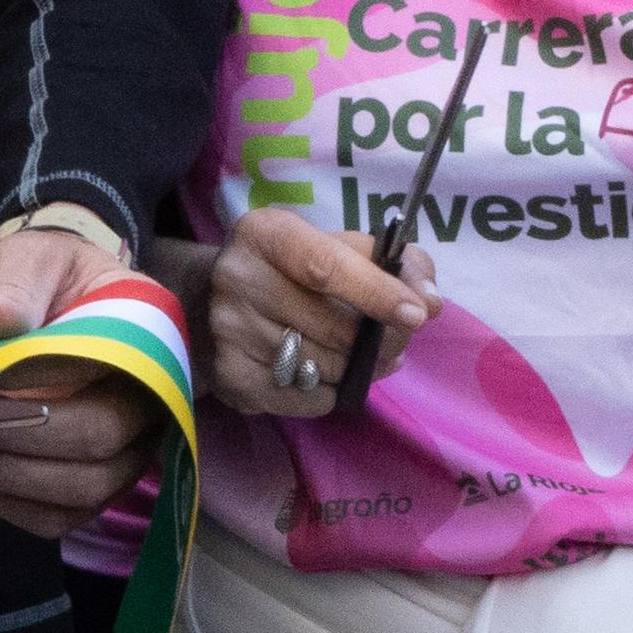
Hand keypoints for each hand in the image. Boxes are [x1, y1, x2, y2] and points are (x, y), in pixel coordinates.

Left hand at [0, 220, 159, 536]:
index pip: (105, 377)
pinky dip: (8, 502)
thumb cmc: (46, 277)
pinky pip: (57, 518)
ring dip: (9, 474)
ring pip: (81, 494)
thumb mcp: (32, 258)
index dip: (39, 382)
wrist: (52, 299)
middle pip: (99, 447)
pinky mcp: (94, 485)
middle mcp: (154, 404)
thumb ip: (17, 281)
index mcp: (149, 339)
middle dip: (18, 436)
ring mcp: (128, 452)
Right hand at [204, 204, 436, 416]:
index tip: (418, 314)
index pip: (326, 266)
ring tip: (364, 357)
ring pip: (326, 367)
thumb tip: (429, 300)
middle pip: (334, 326)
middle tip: (398, 341)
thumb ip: (388, 261)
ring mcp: (230, 331)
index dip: (377, 292)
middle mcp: (238, 278)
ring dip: (359, 368)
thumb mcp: (329, 245)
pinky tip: (326, 374)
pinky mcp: (231, 377)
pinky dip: (331, 392)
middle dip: (381, 340)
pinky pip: (308, 399)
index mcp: (265, 234)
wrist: (203, 303)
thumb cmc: (285, 270)